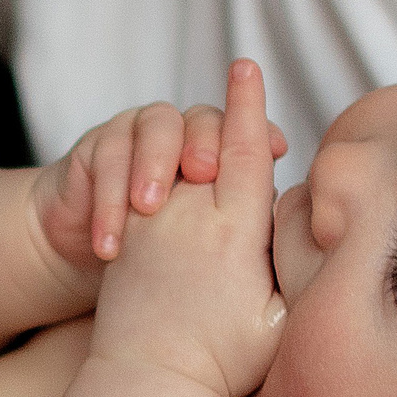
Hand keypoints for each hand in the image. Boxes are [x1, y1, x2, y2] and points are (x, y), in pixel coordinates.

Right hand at [34, 98, 287, 266]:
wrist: (96, 276)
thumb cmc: (166, 278)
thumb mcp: (216, 266)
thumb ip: (255, 245)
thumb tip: (301, 240)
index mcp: (220, 165)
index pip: (248, 138)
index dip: (264, 129)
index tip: (283, 147)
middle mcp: (182, 141)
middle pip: (203, 118)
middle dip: (205, 141)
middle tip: (203, 173)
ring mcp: (137, 139)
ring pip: (154, 124)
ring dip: (153, 162)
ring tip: (148, 207)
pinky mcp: (96, 152)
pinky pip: (106, 153)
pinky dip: (109, 196)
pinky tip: (111, 241)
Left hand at [90, 60, 286, 396]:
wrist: (146, 379)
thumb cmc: (224, 359)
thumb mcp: (279, 316)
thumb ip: (295, 261)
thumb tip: (307, 217)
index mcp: (233, 230)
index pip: (242, 149)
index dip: (246, 105)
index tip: (245, 64)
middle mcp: (188, 216)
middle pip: (209, 144)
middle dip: (224, 116)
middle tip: (240, 83)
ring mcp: (153, 222)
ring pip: (177, 163)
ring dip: (193, 146)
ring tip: (212, 141)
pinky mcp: (128, 235)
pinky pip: (148, 187)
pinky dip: (165, 173)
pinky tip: (182, 174)